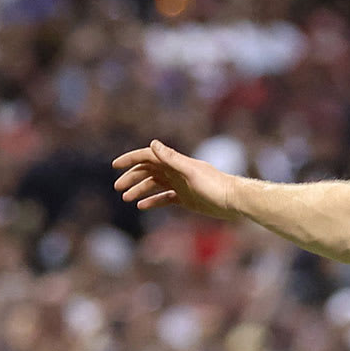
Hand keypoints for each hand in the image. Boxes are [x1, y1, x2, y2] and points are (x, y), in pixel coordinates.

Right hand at [111, 141, 240, 219]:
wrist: (234, 201)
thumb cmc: (215, 186)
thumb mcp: (191, 172)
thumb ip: (171, 158)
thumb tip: (152, 144)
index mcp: (175, 163)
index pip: (148, 157)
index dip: (130, 160)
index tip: (115, 166)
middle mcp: (176, 171)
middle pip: (148, 171)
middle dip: (131, 177)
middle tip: (117, 188)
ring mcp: (180, 185)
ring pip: (154, 185)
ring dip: (139, 190)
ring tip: (126, 199)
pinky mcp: (185, 198)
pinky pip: (164, 198)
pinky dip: (153, 201)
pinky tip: (142, 206)